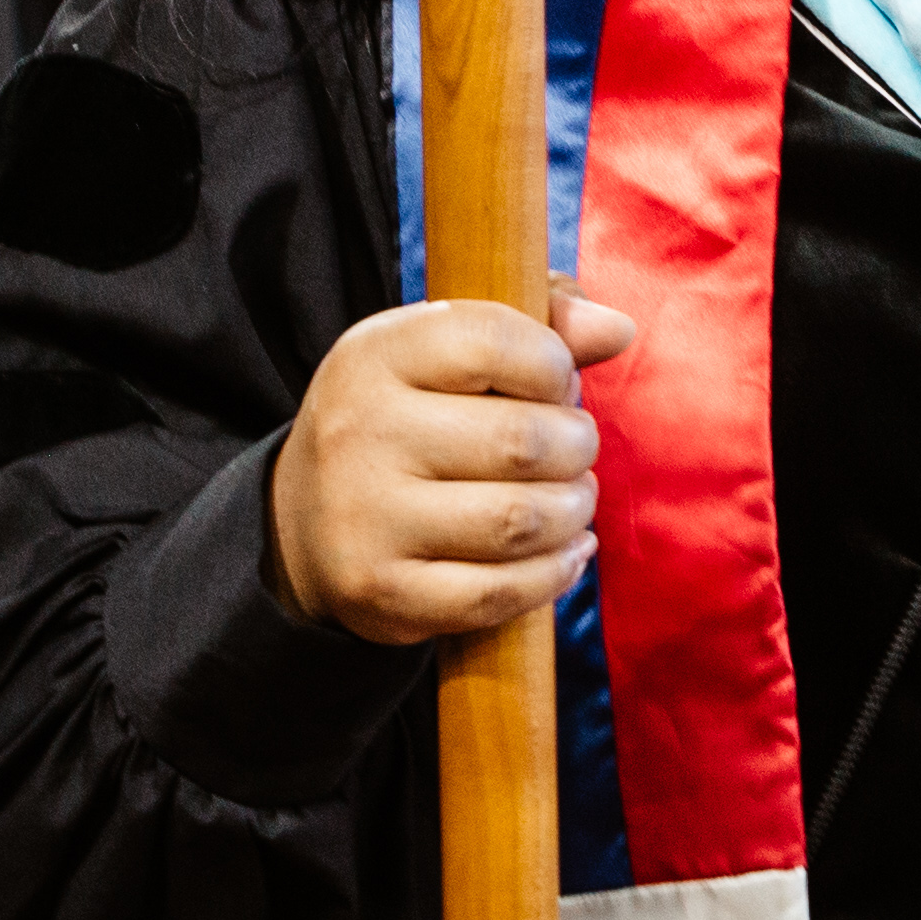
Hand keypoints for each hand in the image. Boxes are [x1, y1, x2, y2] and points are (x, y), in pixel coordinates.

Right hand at [269, 285, 639, 645]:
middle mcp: (360, 432)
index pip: (493, 341)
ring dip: (573, 510)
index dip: (554, 364)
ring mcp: (366, 519)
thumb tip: (617, 328)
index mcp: (374, 354)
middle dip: (577, 446)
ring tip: (573, 499)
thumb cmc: (406, 421)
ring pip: (519, 520)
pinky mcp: (384, 594)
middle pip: (520, 441)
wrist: (303, 523)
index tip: (558, 384)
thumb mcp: (444, 353)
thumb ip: (539, 325)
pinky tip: (567, 551)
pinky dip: (554, 573)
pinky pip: (499, 592)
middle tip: (574, 449)